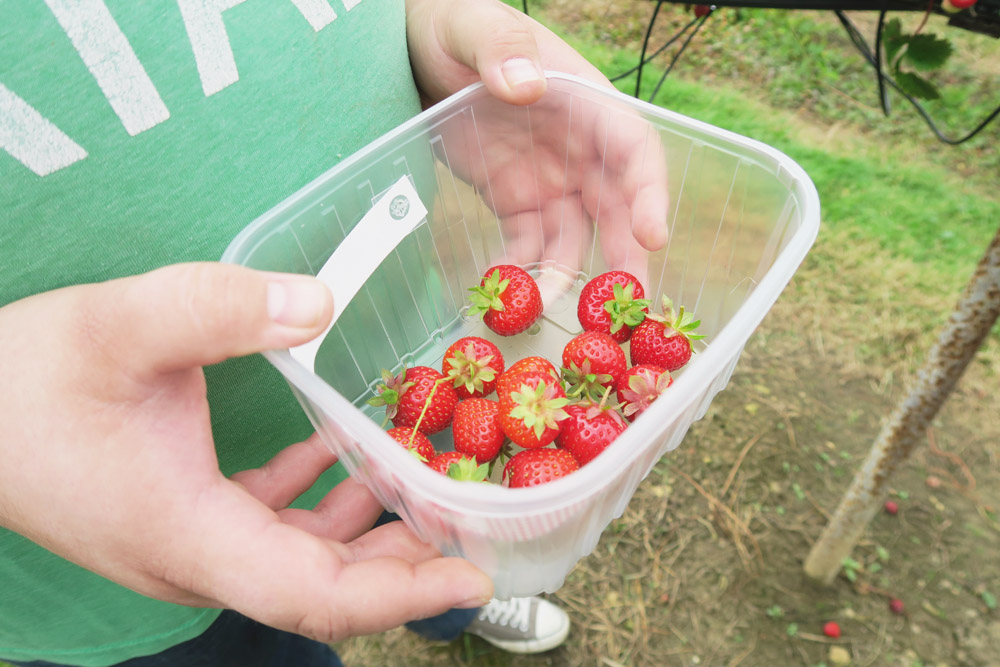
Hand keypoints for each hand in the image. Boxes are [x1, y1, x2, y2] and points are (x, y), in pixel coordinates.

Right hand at [0, 263, 492, 641]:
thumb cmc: (22, 379)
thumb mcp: (119, 325)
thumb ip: (219, 310)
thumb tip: (319, 303)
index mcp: (191, 535)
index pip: (315, 593)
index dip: (400, 593)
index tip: (470, 577)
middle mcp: (197, 557)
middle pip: (322, 584)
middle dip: (403, 561)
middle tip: (469, 520)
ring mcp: (188, 542)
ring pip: (299, 557)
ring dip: (366, 530)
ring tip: (424, 487)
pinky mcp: (180, 515)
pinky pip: (267, 523)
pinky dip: (314, 499)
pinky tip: (337, 456)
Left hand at [405, 0, 668, 291]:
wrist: (410, 51)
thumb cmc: (452, 24)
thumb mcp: (473, 25)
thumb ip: (501, 47)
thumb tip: (527, 84)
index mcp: (584, 101)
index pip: (633, 149)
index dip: (649, 193)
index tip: (652, 235)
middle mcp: (577, 148)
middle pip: (616, 207)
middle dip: (625, 255)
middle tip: (626, 303)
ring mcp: (548, 179)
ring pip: (573, 236)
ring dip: (565, 274)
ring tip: (546, 308)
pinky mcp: (514, 201)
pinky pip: (526, 243)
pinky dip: (520, 269)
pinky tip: (504, 291)